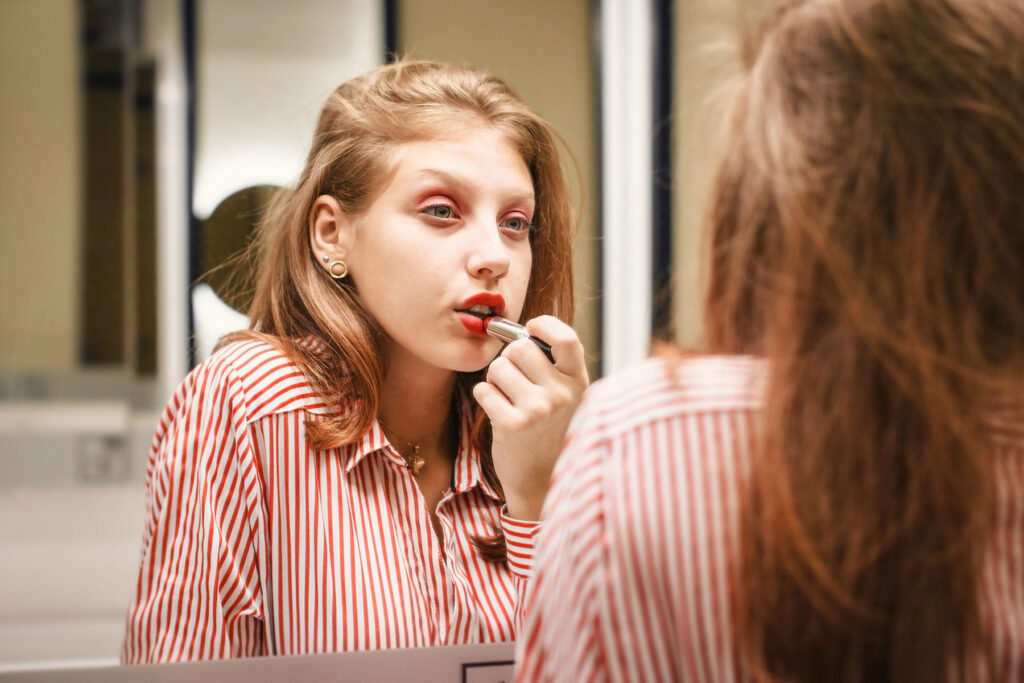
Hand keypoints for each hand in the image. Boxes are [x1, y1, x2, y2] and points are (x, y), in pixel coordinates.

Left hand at [472, 315, 588, 519]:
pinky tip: (498, 413)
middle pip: (520, 348)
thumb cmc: (547, 431)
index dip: (544, 325)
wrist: (540, 480)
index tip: (530, 328)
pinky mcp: (512, 424)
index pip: (566, 338)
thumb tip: (517, 330)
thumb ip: (552, 365)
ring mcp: (538, 409)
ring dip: (494, 380)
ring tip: (507, 399)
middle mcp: (562, 394)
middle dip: (508, 358)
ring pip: (498, 367)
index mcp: (578, 382)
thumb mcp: (565, 397)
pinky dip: (484, 397)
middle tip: (512, 378)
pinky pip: (483, 390)